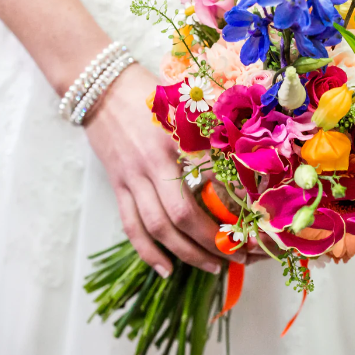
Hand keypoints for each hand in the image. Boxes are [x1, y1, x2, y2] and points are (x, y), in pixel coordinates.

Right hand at [85, 65, 244, 275]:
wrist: (101, 85)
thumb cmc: (150, 91)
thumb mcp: (188, 105)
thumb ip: (214, 129)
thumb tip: (249, 154)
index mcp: (178, 140)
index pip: (211, 183)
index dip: (233, 207)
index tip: (254, 223)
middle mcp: (154, 163)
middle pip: (182, 215)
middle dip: (211, 242)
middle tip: (237, 257)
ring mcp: (132, 177)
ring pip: (158, 227)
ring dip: (185, 253)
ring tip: (211, 267)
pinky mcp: (117, 185)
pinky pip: (132, 225)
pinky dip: (148, 251)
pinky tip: (165, 269)